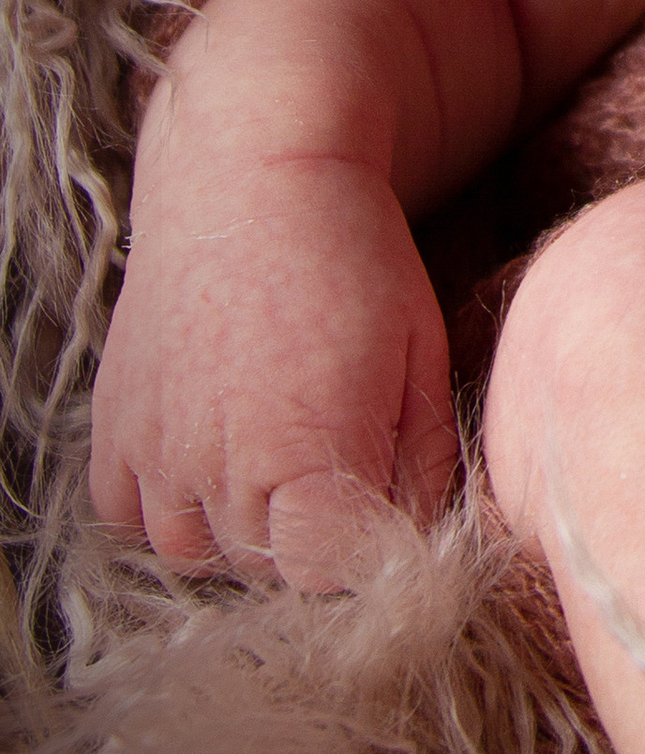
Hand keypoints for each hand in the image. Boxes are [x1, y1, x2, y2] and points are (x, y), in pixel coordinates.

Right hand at [89, 142, 458, 591]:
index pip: (336, 575)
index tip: (387, 497)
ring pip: (202, 554)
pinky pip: (133, 518)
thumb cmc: (355, 262)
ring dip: (243, 524)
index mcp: (303, 464)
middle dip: (316, 533)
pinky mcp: (113, 435)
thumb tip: (419, 538)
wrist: (251, 178)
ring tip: (280, 449)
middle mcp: (216, 475)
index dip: (372, 545)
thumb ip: (423, 469)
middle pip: (275, 570)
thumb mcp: (422, 360)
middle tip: (339, 453)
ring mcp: (153, 459)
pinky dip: (174, 503)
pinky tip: (216, 450)